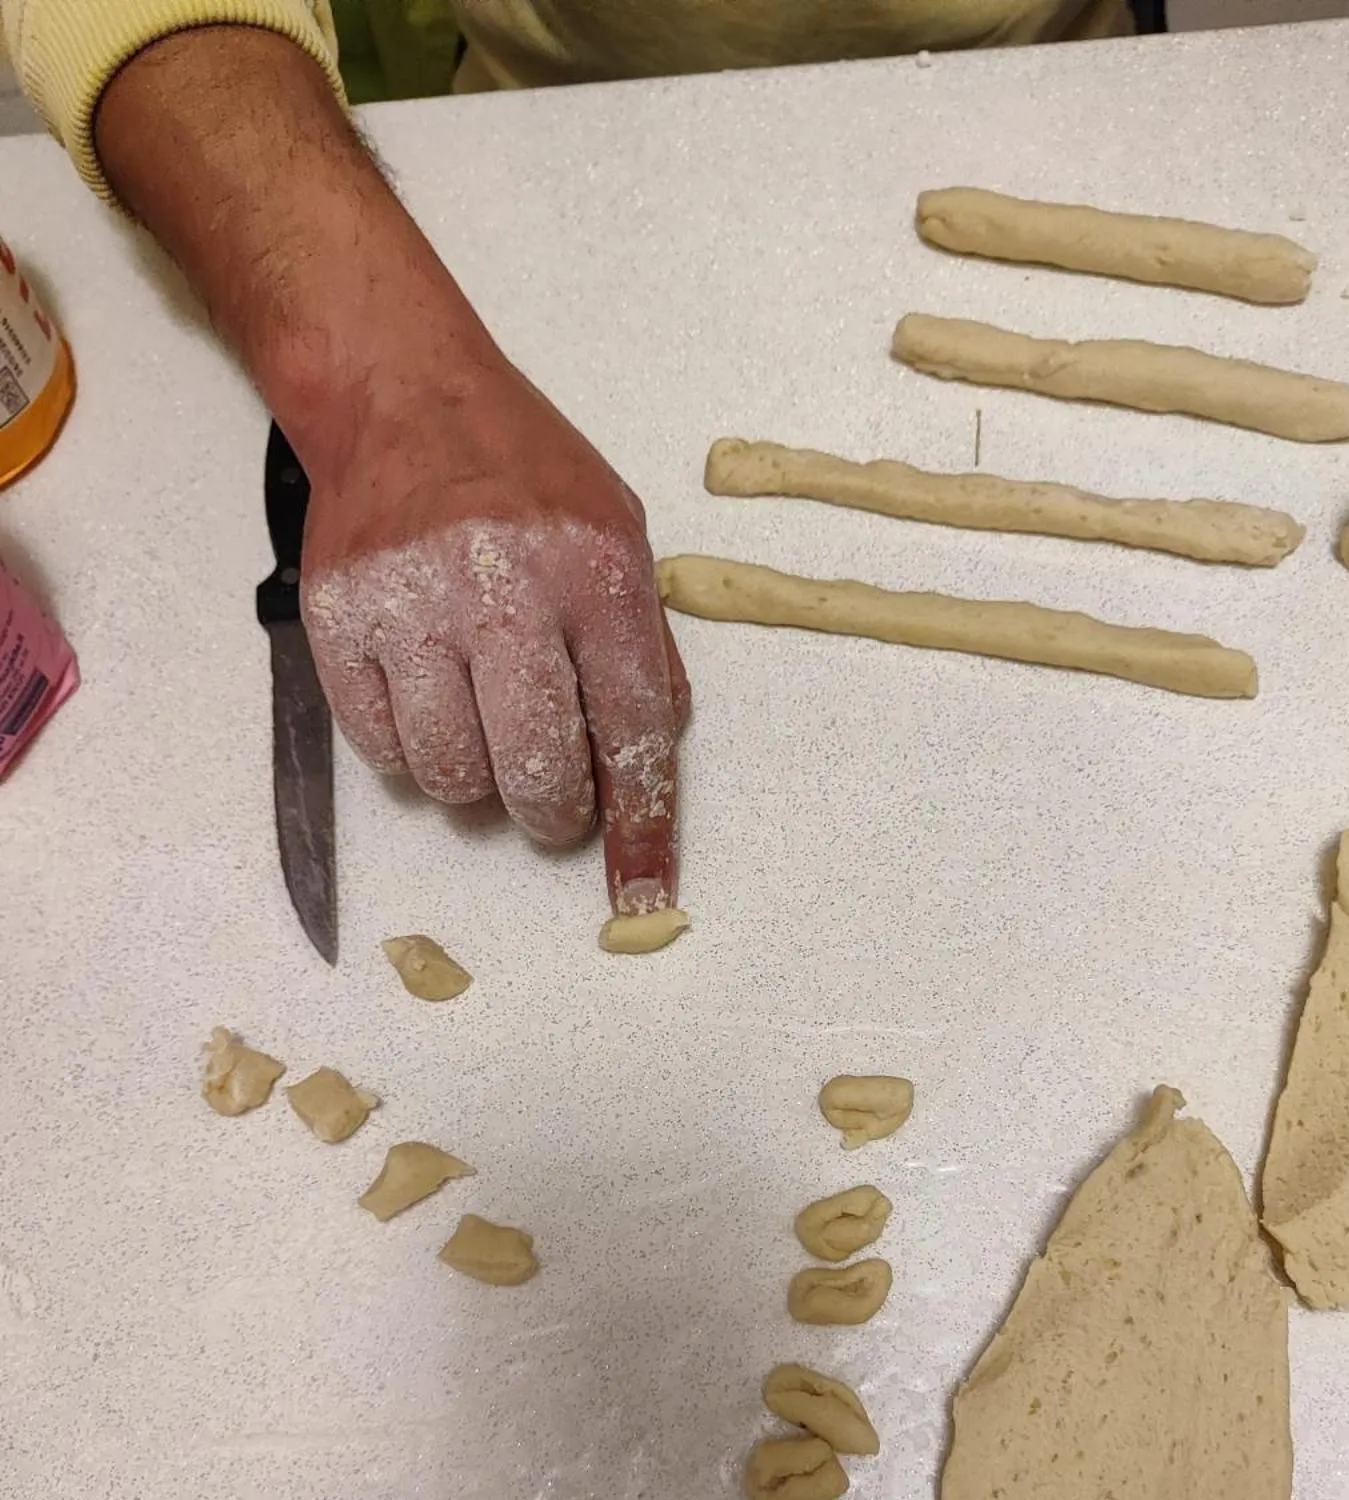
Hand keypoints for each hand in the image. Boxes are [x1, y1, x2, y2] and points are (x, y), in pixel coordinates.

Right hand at [301, 352, 688, 912]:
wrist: (400, 396)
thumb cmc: (522, 473)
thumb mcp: (619, 533)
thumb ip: (642, 647)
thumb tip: (650, 759)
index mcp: (595, 571)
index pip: (634, 732)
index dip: (642, 828)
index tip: (644, 895)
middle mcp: (503, 588)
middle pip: (534, 771)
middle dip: (551, 814)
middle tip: (550, 804)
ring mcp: (411, 605)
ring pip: (450, 775)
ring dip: (475, 784)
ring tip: (482, 731)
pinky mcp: (339, 619)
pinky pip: (380, 747)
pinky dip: (410, 753)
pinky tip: (429, 703)